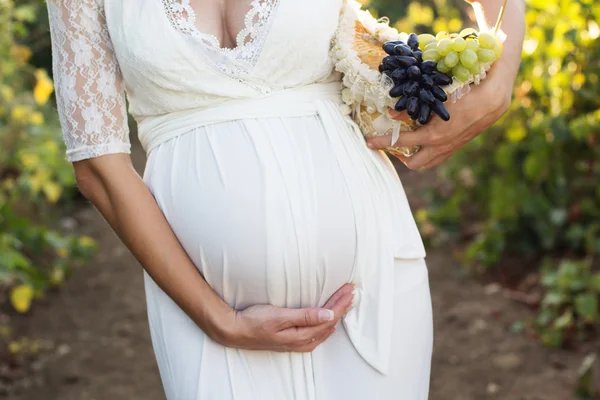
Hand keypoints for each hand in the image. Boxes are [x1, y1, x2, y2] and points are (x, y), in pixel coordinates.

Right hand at [217, 283, 354, 351]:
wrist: (234, 330)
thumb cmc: (255, 321)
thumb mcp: (280, 316)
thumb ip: (306, 316)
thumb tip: (329, 314)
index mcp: (302, 336)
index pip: (329, 317)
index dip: (341, 303)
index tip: (349, 289)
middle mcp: (302, 342)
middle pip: (329, 323)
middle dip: (342, 306)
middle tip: (352, 291)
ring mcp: (297, 342)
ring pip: (324, 328)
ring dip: (336, 313)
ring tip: (346, 302)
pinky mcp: (292, 339)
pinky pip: (317, 332)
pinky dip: (326, 322)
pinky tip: (328, 319)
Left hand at [366, 62, 511, 169]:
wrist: (494, 99)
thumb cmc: (466, 92)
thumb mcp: (437, 97)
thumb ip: (412, 106)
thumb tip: (390, 113)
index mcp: (433, 135)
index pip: (401, 143)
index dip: (382, 143)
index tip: (368, 142)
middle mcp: (441, 147)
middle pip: (413, 164)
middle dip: (399, 156)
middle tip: (389, 143)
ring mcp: (450, 148)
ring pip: (427, 162)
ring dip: (414, 155)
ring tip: (404, 142)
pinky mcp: (458, 146)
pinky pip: (438, 156)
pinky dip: (427, 151)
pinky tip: (424, 138)